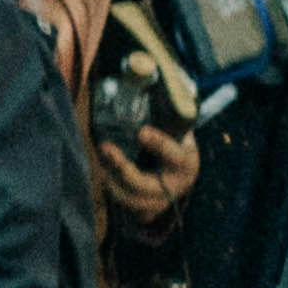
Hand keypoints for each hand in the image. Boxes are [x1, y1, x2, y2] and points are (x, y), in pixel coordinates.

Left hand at [94, 108, 199, 225]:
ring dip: (110, 177)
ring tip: (101, 155)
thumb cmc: (178, 144)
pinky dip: (109, 187)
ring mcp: (158, 203)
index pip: (174, 156)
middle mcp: (174, 187)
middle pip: (142, 184)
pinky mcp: (144, 210)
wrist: (182, 175)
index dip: (158, 144)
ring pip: (127, 197)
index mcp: (186, 163)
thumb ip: (169, 113)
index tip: (141, 132)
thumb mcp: (182, 129)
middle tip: (105, 146)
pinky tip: (102, 168)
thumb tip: (147, 76)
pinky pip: (121, 204)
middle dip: (121, 167)